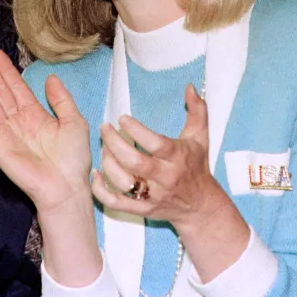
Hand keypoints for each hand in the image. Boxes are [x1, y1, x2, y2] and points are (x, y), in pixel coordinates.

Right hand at [0, 46, 91, 212]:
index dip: (6, 69)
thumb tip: (51, 77)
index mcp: (35, 115)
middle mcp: (18, 121)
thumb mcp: (74, 121)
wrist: (65, 187)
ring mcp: (6, 132)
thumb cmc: (73, 158)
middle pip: (0, 90)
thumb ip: (61, 99)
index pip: (17, 87)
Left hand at [92, 84, 239, 231]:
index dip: (136, 131)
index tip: (122, 118)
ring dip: (107, 163)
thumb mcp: (200, 137)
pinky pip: (116, 203)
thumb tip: (190, 87)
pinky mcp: (142, 209)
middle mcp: (164, 177)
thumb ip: (197, 110)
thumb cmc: (196, 166)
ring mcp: (153, 195)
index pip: (155, 144)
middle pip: (134, 162)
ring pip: (123, 182)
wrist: (200, 205)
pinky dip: (101, 190)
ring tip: (103, 146)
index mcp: (177, 157)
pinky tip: (95, 174)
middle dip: (115, 143)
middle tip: (104, 128)